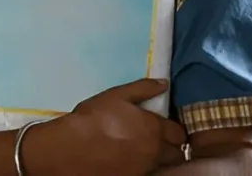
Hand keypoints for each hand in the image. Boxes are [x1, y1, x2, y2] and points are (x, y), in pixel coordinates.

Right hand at [22, 78, 186, 175]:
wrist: (73, 148)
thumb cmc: (94, 117)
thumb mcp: (117, 95)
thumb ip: (143, 88)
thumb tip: (164, 83)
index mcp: (154, 128)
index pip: (178, 133)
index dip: (174, 129)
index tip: (166, 127)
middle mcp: (155, 151)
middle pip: (177, 154)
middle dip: (173, 147)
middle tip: (160, 141)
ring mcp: (144, 169)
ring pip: (164, 166)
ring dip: (161, 159)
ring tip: (147, 152)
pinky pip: (148, 173)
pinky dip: (145, 168)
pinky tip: (133, 161)